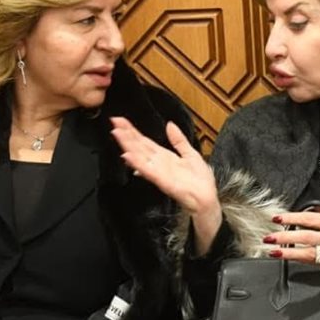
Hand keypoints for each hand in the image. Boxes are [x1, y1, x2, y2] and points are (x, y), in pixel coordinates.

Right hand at [110, 117, 221, 251]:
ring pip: (140, 156)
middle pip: (139, 146)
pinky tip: (128, 156)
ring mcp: (158, 172)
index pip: (145, 142)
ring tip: (117, 133)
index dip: (133, 131)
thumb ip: (179, 140)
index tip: (121, 120)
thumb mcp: (191, 154)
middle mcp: (158, 163)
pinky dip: (138, 163)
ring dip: (128, 145)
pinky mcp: (162, 181)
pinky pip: (148, 170)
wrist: (206, 198)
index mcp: (164, 156)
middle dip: (126, 135)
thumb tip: (170, 124)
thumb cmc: (199, 180)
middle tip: (114, 122)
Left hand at [266, 204, 319, 289]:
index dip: (291, 217)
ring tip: (273, 250)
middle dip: (283, 236)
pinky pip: (316, 262)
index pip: (310, 217)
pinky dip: (302, 260)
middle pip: (303, 234)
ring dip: (287, 251)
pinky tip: (293, 259)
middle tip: (268, 237)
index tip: (278, 218)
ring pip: (306, 251)